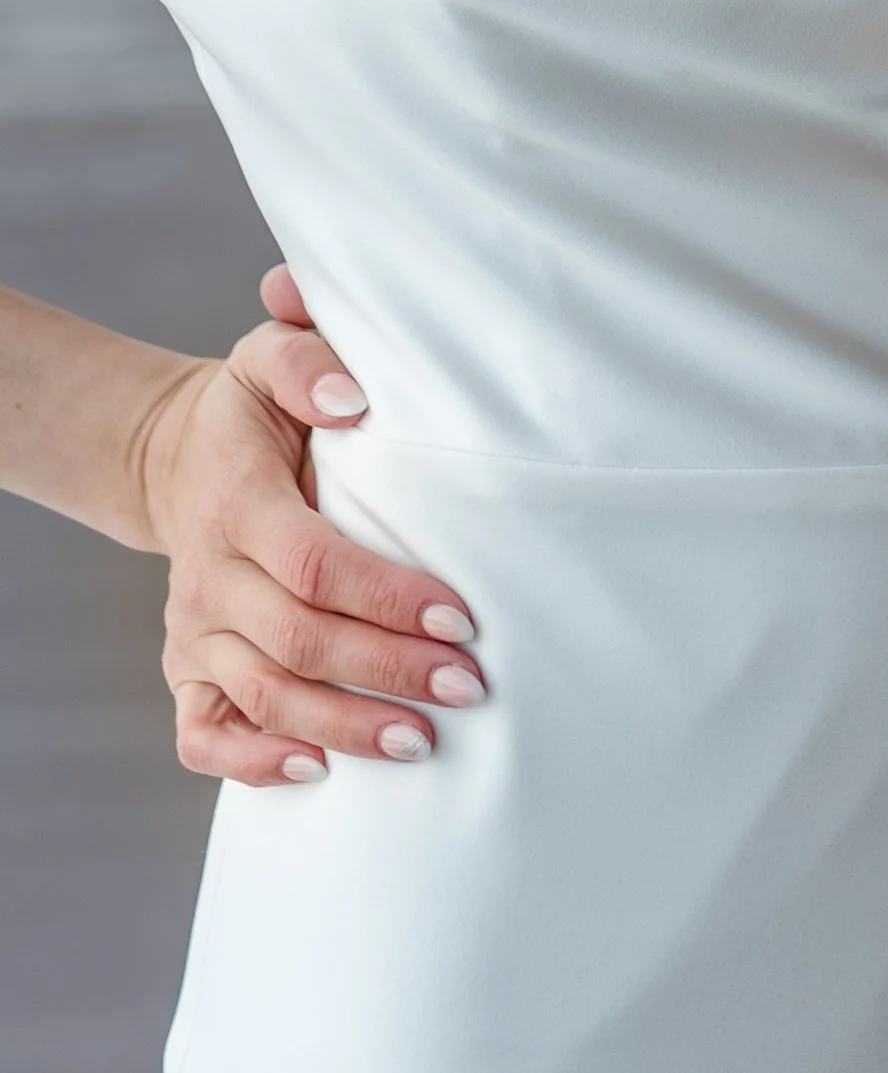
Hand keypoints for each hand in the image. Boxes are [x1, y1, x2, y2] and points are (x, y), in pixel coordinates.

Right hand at [140, 266, 484, 786]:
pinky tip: (319, 771)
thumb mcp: (269, 358)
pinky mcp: (185, 672)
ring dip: (345, 727)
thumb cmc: (253, 410)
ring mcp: (193, 632)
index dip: (385, 597)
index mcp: (237, 503)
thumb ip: (307, 358)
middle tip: (468, 687)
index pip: (314, 564)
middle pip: (301, 641)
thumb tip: (352, 397)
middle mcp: (207, 577)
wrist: (178, 459)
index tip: (458, 617)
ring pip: (266, 696)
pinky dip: (255, 763)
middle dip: (388, 670)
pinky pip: (204, 737)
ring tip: (422, 741)